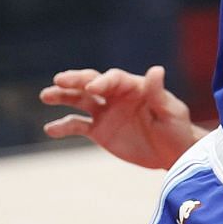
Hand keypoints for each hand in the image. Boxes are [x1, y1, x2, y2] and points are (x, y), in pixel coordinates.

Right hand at [40, 66, 202, 170]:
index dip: (103, 82)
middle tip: (59, 80)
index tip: (93, 89)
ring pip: (79, 99)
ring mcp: (105, 112)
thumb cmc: (176, 129)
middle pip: (92, 83)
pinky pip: (78, 125)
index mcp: (134, 86)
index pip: (114, 79)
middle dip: (76, 80)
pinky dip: (63, 126)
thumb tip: (156, 69)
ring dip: (63, 95)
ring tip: (45, 95)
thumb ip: (159, 93)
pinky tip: (50, 129)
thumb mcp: (171, 112)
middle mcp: (115, 95)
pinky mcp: (99, 130)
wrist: (173, 153)